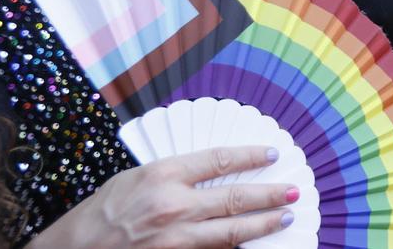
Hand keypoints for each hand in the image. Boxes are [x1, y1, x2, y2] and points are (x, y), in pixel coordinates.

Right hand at [30, 145, 294, 248]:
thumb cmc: (99, 212)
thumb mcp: (134, 177)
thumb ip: (174, 175)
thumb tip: (214, 169)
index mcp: (163, 175)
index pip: (220, 159)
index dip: (251, 156)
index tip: (271, 153)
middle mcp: (174, 206)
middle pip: (235, 198)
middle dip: (270, 195)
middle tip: (293, 191)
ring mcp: (176, 238)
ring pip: (232, 231)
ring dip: (263, 224)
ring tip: (284, 217)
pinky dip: (234, 247)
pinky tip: (251, 243)